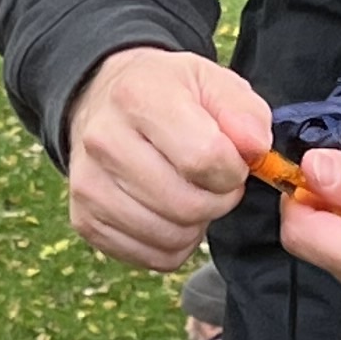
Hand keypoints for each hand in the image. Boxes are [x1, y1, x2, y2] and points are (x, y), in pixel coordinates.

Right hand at [64, 47, 274, 269]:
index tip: (232, 162)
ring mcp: (88, 185)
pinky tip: (170, 214)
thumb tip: (255, 149)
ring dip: (196, 225)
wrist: (104, 103)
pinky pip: (151, 258)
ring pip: (169, 236)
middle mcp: (103, 141)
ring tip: (191, 195)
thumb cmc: (167, 94)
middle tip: (216, 184)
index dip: (233, 170)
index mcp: (138, 97)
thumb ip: (245, 112)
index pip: (204, 158)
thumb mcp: (212, 81)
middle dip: (218, 201)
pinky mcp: (85, 221)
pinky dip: (173, 245)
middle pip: (186, 205)